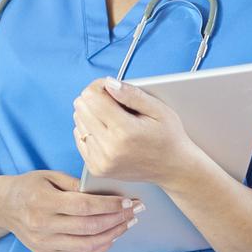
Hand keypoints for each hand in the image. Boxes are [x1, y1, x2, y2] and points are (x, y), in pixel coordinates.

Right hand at [0, 170, 140, 251]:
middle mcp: (41, 225)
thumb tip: (105, 193)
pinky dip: (98, 250)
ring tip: (126, 225)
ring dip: (112, 236)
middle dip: (117, 220)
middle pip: (89, 227)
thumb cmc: (29, 187)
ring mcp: (42, 243)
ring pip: (87, 245)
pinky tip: (109, 239)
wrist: (2, 206)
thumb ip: (76, 184)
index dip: (110, 205)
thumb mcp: (49, 176)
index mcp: (41, 202)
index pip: (84, 206)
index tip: (129, 202)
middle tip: (134, 213)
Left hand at [73, 78, 199, 186]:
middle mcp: (109, 148)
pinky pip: (79, 138)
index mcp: (125, 132)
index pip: (92, 97)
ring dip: (92, 115)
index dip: (99, 87)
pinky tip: (108, 133)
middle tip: (114, 103)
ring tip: (114, 120)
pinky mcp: (96, 168)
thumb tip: (109, 83)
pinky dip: (90, 131)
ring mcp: (100, 160)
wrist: (173, 168)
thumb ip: (132, 94)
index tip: (111, 88)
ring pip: (78, 121)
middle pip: (81, 108)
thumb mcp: (159, 110)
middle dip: (95, 99)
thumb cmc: (168, 137)